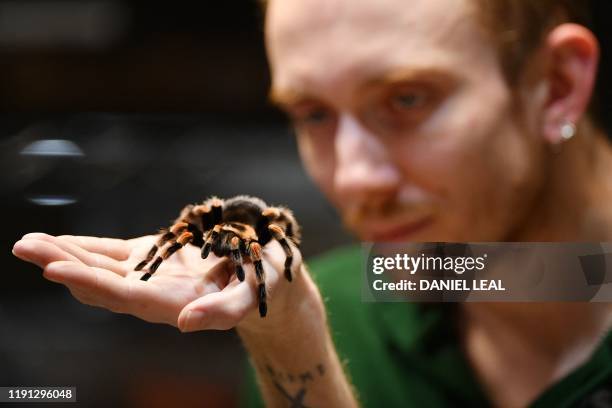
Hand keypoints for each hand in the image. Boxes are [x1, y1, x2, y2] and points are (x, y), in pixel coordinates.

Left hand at [12, 232, 302, 331]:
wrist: (267, 275)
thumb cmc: (267, 285)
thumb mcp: (255, 294)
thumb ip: (224, 312)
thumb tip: (186, 324)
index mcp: (176, 303)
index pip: (124, 295)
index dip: (90, 282)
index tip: (54, 268)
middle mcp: (155, 293)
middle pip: (101, 282)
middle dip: (62, 264)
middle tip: (24, 248)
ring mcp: (151, 274)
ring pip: (100, 266)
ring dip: (64, 254)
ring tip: (27, 243)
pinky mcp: (152, 257)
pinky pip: (113, 252)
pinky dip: (85, 246)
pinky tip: (60, 241)